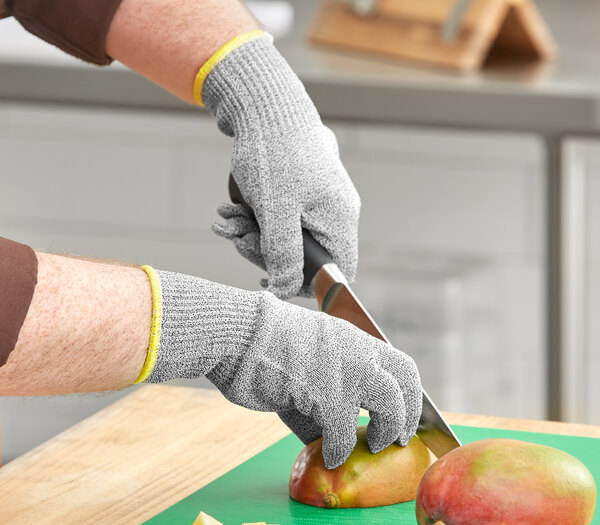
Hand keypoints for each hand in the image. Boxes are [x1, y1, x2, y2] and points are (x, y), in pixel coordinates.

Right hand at [146, 271, 421, 468]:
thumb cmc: (261, 350)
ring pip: (389, 401)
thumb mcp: (302, 370)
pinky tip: (330, 457)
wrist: (237, 335)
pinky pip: (344, 430)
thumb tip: (326, 440)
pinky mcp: (325, 391)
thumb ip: (319, 402)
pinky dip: (339, 449)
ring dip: (386, 428)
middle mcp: (356, 350)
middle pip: (406, 378)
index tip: (405, 416)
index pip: (398, 363)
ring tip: (374, 446)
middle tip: (399, 438)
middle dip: (410, 412)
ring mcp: (344, 369)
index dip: (408, 392)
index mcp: (352, 339)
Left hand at [204, 34, 359, 299]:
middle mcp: (333, 212)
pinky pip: (278, 217)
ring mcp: (316, 199)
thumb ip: (284, 254)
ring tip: (227, 219)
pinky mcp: (298, 189)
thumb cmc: (273, 154)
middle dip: (265, 252)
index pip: (339, 271)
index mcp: (339, 219)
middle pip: (304, 256)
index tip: (273, 280)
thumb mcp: (276, 212)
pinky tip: (230, 209)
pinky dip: (253, 217)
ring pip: (286, 236)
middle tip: (238, 239)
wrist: (263, 101)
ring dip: (252, 233)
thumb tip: (285, 290)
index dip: (309, 286)